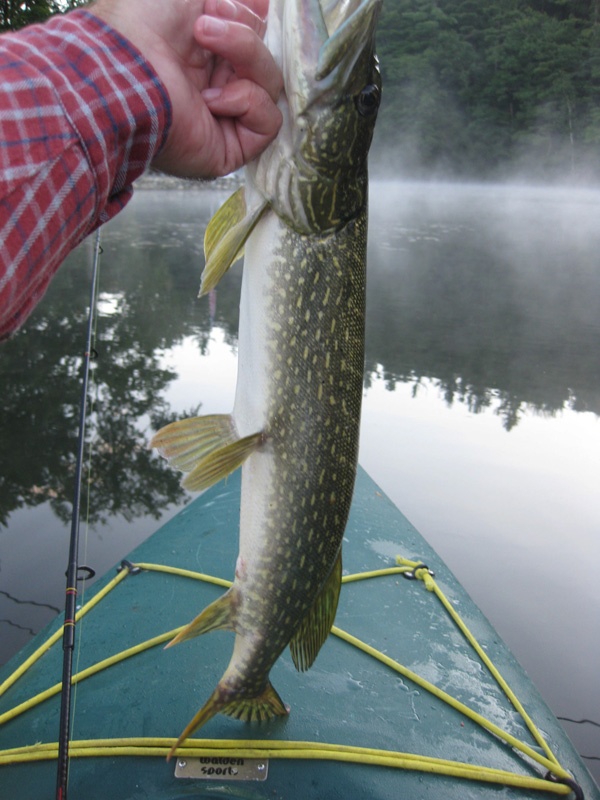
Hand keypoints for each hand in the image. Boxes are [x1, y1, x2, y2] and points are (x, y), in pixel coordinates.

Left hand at [91, 0, 282, 178]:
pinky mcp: (232, 147)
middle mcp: (218, 83)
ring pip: (270, 85)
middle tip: (205, 25)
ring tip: (205, 46)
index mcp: (207, 51)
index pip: (256, 37)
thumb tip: (262, 2)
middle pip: (265, 59)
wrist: (124, 64)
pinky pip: (269, 121)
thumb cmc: (144, 21)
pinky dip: (248, 102)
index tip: (232, 5)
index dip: (255, 21)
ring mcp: (226, 117)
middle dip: (245, 36)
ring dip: (246, 58)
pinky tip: (210, 99)